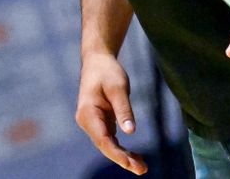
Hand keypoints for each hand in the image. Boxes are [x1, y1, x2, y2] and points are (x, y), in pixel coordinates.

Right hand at [76, 51, 147, 174]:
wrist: (98, 61)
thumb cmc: (107, 72)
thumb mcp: (118, 88)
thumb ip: (124, 109)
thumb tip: (130, 131)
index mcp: (88, 114)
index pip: (103, 140)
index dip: (117, 154)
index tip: (131, 164)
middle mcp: (88, 122)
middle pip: (105, 146)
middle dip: (122, 159)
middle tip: (142, 170)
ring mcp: (93, 123)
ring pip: (108, 145)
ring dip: (124, 156)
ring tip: (142, 167)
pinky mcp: (101, 122)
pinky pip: (111, 139)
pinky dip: (122, 148)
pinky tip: (135, 157)